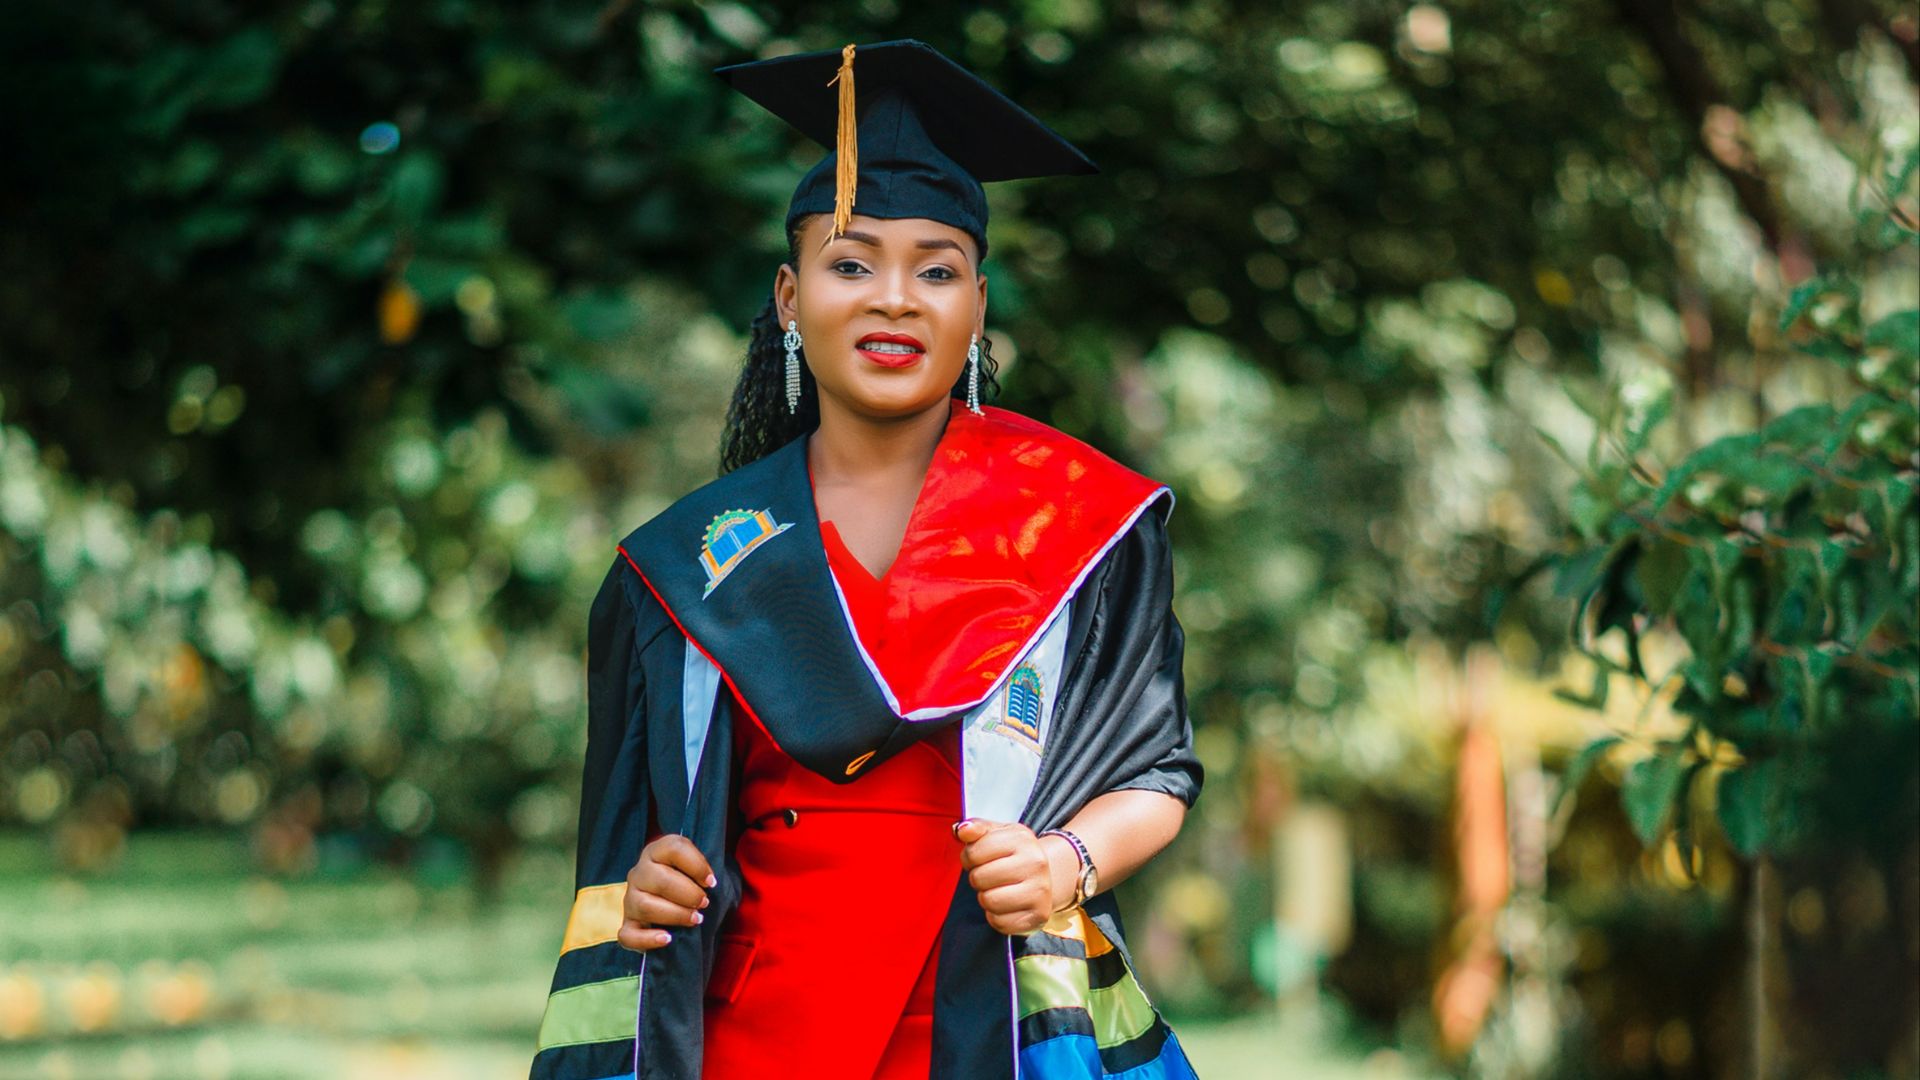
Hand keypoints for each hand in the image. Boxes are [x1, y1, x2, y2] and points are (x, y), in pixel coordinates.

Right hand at [616, 834, 713, 952]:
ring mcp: (630, 899)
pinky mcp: (628, 924)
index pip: (674, 848)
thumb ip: (703, 868)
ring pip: (645, 906)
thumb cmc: (688, 882)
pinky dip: (648, 939)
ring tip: (695, 919)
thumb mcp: (696, 867)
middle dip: (689, 894)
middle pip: (660, 880)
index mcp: (656, 852)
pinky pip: (628, 935)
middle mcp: (639, 873)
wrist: (672, 900)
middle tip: (704, 903)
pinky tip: (667, 939)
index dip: (697, 865)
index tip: (711, 882)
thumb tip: (709, 882)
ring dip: (675, 915)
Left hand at [953, 819, 1078, 935]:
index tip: (979, 859)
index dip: (969, 857)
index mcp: (1022, 838)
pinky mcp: (1039, 915)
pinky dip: (996, 916)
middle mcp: (1036, 863)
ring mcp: (1040, 891)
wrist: (1045, 876)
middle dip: (978, 878)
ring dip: (986, 898)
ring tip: (997, 890)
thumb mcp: (996, 834)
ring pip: (989, 901)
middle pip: (979, 878)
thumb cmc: (1013, 855)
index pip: (974, 852)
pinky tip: (1006, 906)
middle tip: (990, 876)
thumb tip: (961, 830)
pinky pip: (1000, 922)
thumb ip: (975, 828)